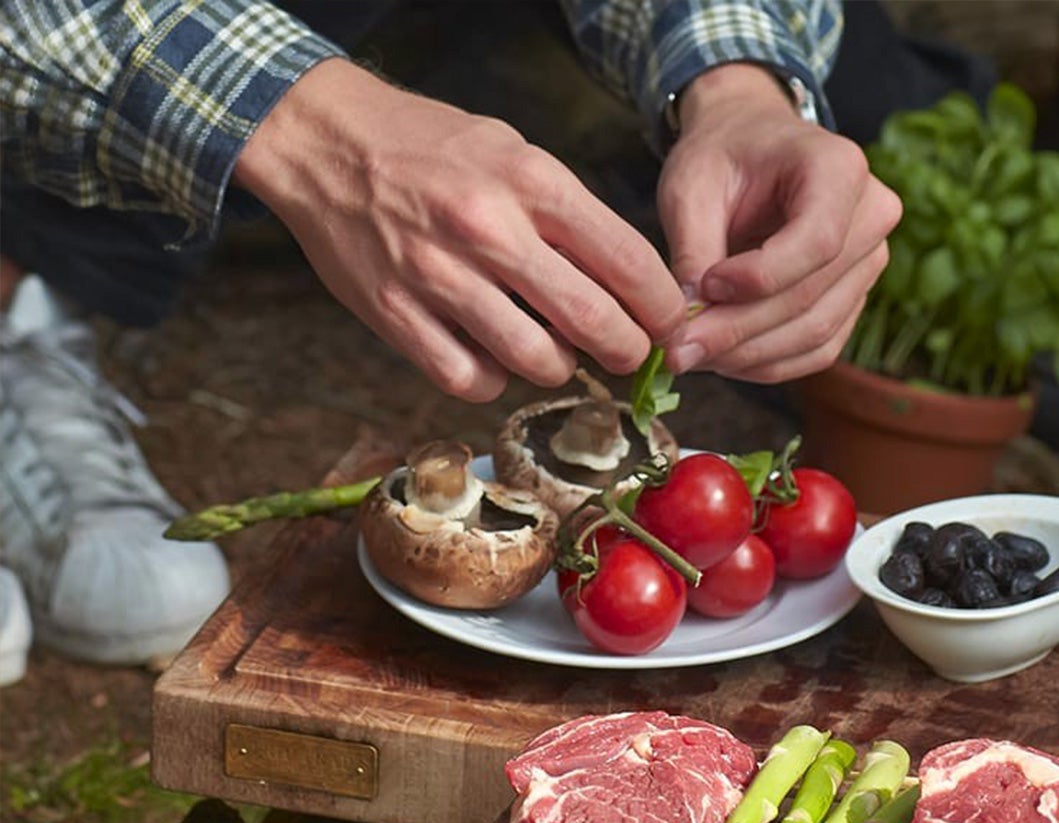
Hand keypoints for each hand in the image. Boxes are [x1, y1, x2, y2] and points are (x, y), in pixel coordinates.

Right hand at [234, 60, 687, 401]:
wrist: (324, 141)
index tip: (669, 326)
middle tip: (626, 354)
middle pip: (593, 321)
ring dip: (558, 368)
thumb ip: (569, 215)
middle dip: (625, 351)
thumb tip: (630, 283)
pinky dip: (492, 380)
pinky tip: (492, 359)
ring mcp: (440, 276)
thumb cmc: (430, 148)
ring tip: (552, 350)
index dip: (661, 308)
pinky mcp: (397, 315)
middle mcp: (489, 229)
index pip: (627, 262)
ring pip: (536, 362)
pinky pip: (470, 379)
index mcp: (530, 181)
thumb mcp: (513, 152)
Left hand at [657, 65, 900, 383]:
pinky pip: (817, 350)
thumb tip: (686, 321)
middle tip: (680, 349)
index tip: (703, 288)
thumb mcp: (691, 187)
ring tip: (694, 353)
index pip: (816, 243)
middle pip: (811, 299)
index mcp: (840, 168)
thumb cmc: (721, 156)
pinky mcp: (853, 300)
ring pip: (815, 334)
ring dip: (750, 356)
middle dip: (739, 332)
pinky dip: (768, 364)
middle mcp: (871, 217)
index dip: (758, 279)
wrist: (748, 147)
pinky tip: (724, 359)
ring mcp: (868, 264)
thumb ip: (691, 250)